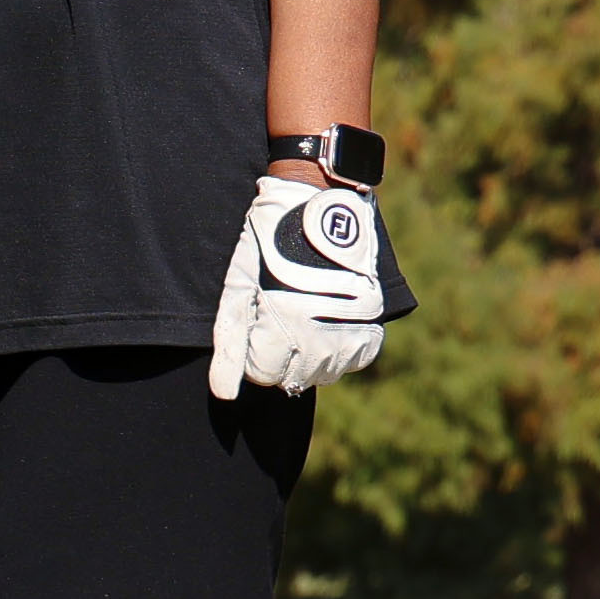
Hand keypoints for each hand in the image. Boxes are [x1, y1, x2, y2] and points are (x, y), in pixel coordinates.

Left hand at [207, 170, 409, 399]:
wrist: (320, 203)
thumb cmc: (267, 244)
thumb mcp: (238, 286)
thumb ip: (230, 343)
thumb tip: (224, 395)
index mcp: (286, 322)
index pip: (262, 374)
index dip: (252, 351)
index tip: (256, 321)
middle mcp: (325, 331)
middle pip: (292, 378)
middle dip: (278, 354)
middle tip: (277, 315)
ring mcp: (354, 329)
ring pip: (324, 373)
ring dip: (309, 355)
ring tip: (301, 313)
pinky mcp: (375, 323)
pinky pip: (355, 360)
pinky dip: (338, 349)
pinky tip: (326, 321)